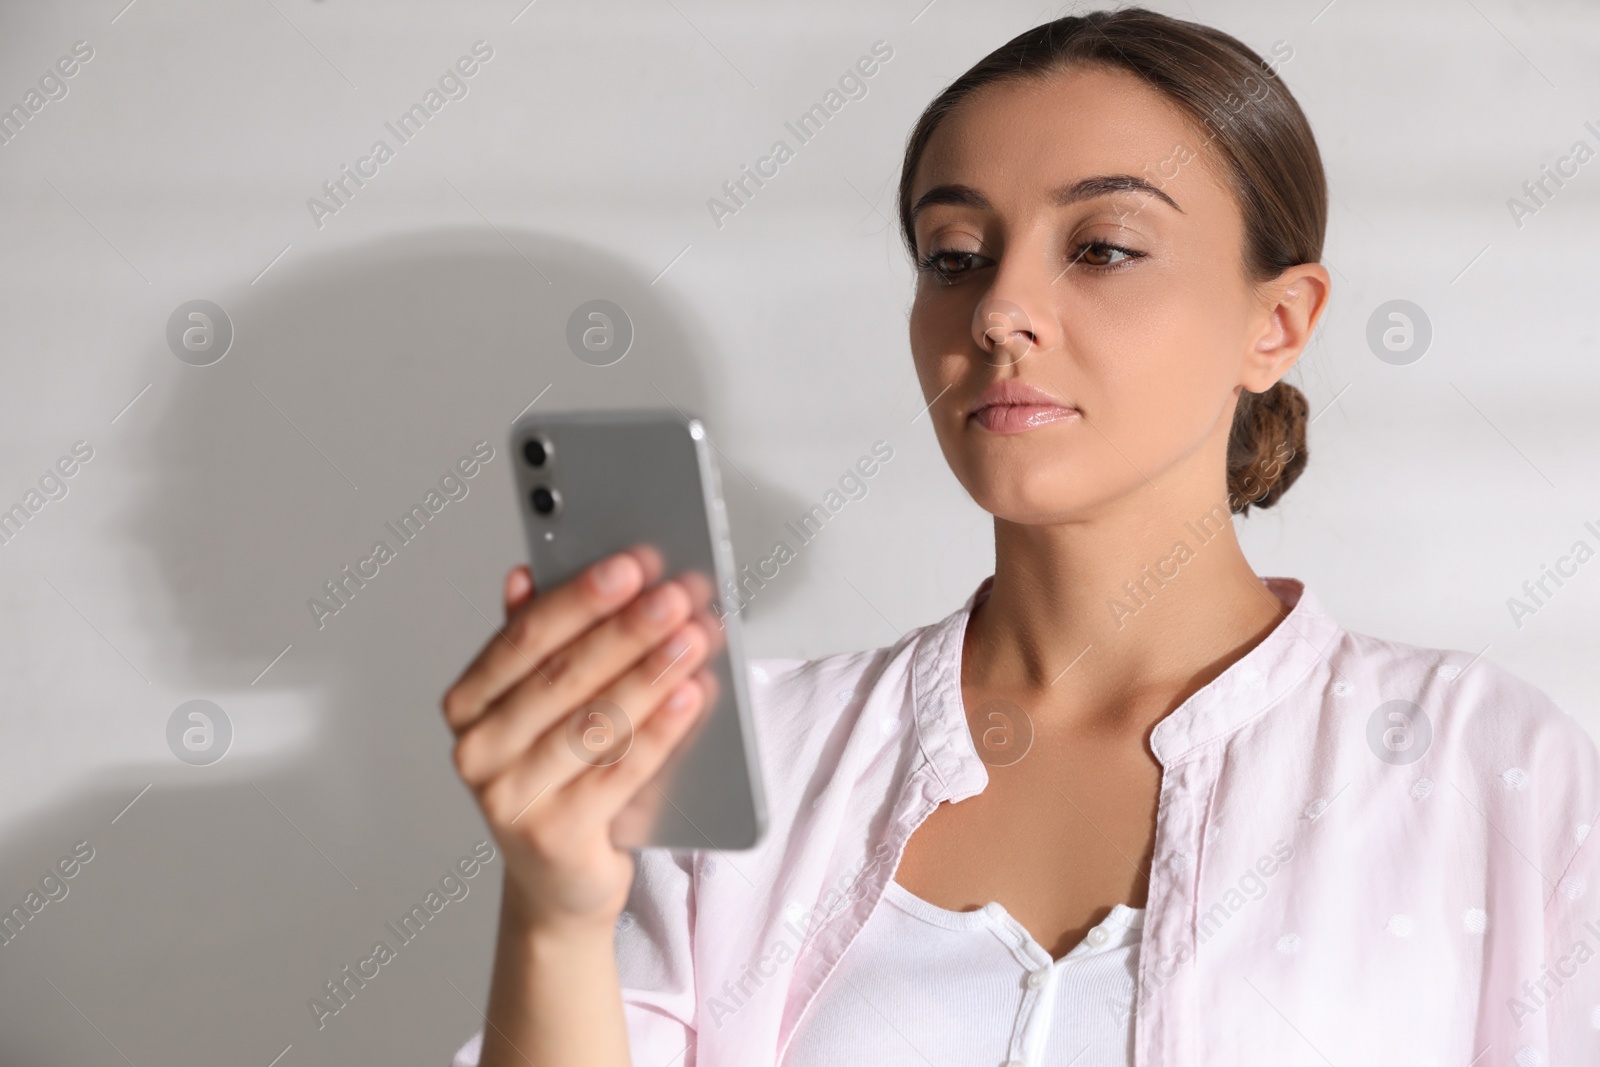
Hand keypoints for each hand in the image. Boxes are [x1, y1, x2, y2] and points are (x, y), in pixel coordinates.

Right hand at [442, 548, 721, 934]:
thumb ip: (538, 645)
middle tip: (675, 594)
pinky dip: (661, 729)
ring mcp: (510, 799)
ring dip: (650, 673)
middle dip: (627, 629)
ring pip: (594, 722)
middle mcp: (478, 752)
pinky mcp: (555, 836)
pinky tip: (692, 696)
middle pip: (562, 677)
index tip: (630, 565)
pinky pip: (619, 772)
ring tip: (693, 637)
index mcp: (469, 705)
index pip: (524, 638)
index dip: (580, 598)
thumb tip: (526, 575)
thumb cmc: (559, 778)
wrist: (561, 879)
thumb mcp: (543, 709)